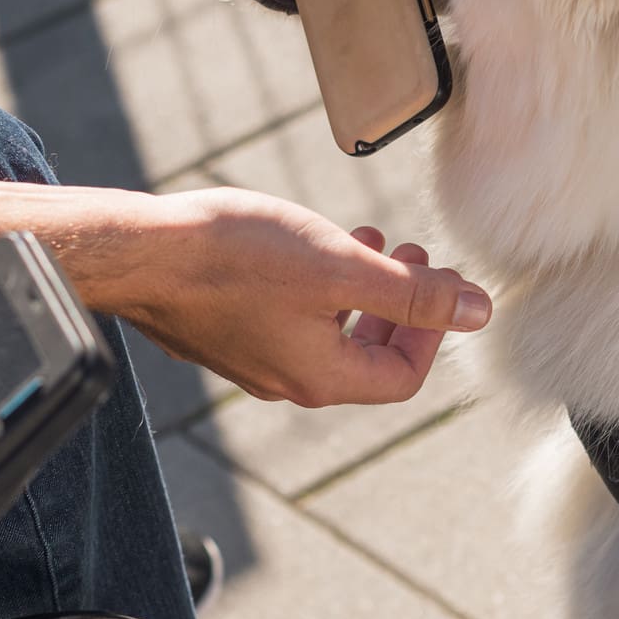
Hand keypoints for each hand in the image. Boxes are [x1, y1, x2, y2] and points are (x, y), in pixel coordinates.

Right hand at [119, 189, 490, 406]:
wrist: (141, 254)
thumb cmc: (237, 257)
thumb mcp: (341, 268)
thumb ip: (413, 294)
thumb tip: (477, 312)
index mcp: (322, 377)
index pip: (402, 377)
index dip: (431, 331)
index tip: (436, 280)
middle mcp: (285, 381)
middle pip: (364, 360)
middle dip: (397, 307)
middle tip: (410, 256)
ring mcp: (249, 361)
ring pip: (324, 335)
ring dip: (356, 291)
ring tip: (365, 238)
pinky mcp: (220, 335)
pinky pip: (284, 321)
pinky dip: (313, 289)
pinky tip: (302, 244)